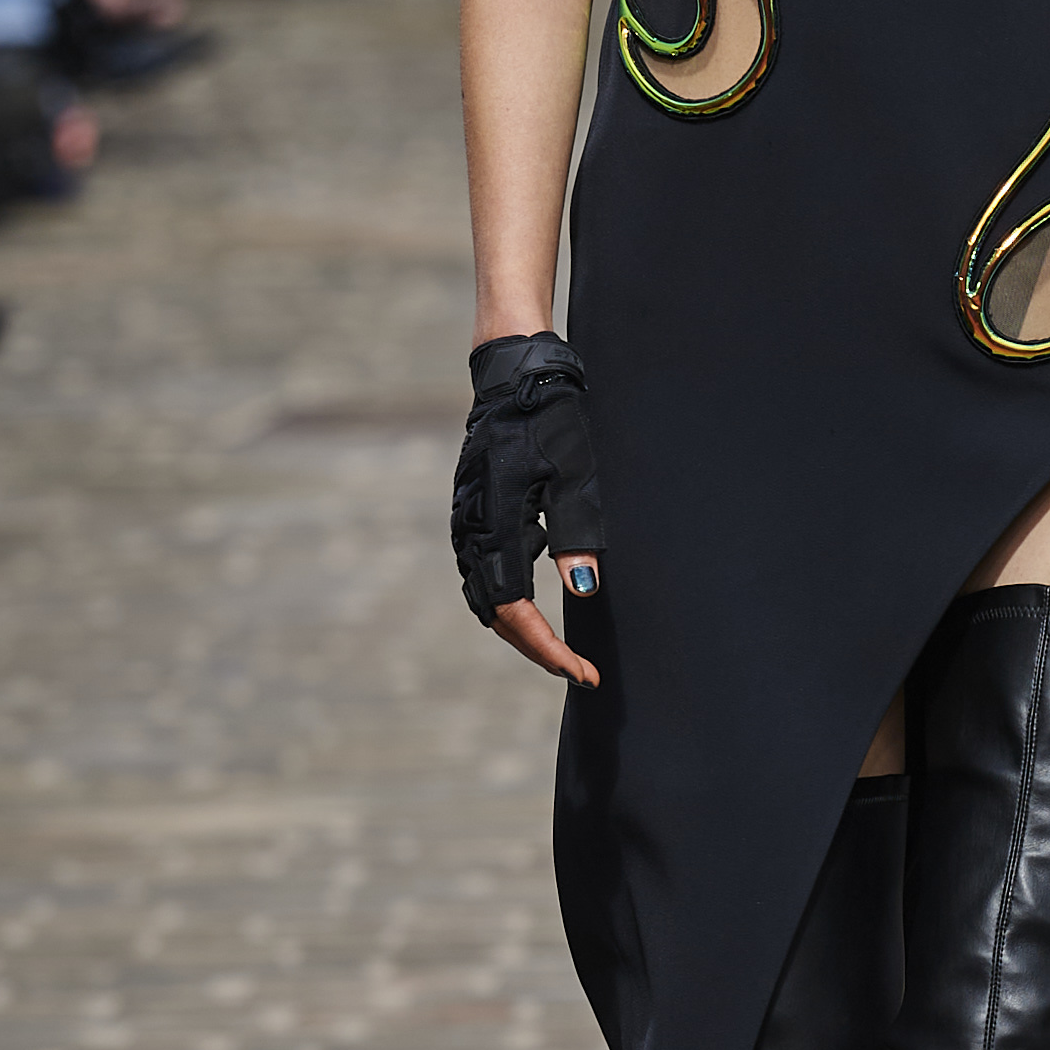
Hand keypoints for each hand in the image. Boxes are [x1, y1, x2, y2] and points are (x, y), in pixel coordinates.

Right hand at [451, 332, 605, 686]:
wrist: (516, 378)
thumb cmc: (551, 420)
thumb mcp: (575, 474)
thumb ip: (576, 533)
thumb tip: (582, 590)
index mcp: (496, 523)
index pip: (516, 611)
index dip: (548, 649)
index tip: (582, 671)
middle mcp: (472, 529)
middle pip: (495, 614)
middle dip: (536, 647)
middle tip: (579, 669)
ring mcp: (467, 522)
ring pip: (484, 596)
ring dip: (519, 628)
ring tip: (560, 649)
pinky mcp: (472, 514)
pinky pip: (482, 572)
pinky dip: (507, 599)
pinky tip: (537, 603)